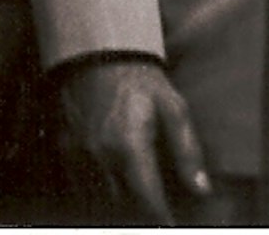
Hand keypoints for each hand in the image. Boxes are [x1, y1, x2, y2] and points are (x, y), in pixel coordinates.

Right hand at [60, 57, 209, 224]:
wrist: (98, 50)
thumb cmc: (139, 79)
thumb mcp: (173, 107)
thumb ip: (188, 151)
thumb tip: (202, 190)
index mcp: (129, 146)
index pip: (148, 202)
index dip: (163, 219)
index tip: (172, 224)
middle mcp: (101, 154)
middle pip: (123, 206)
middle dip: (141, 211)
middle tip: (155, 206)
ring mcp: (79, 152)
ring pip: (98, 199)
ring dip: (118, 204)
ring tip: (134, 196)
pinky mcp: (65, 146)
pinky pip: (79, 185)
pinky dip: (94, 192)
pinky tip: (110, 184)